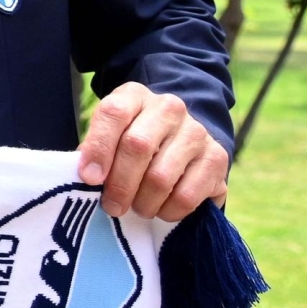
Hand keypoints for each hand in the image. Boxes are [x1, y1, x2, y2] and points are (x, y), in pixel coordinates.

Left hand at [77, 82, 228, 220]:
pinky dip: (169, 211)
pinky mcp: (217, 157)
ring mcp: (196, 131)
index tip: (89, 178)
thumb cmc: (133, 141)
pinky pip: (187, 196)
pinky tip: (162, 210)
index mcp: (134, 96)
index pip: (113, 113)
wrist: (182, 142)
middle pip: (137, 146)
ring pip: (161, 177)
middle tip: (112, 206)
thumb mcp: (110, 136)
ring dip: (143, 203)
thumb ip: (95, 150)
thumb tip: (89, 176)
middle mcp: (168, 108)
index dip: (98, 148)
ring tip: (137, 208)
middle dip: (119, 184)